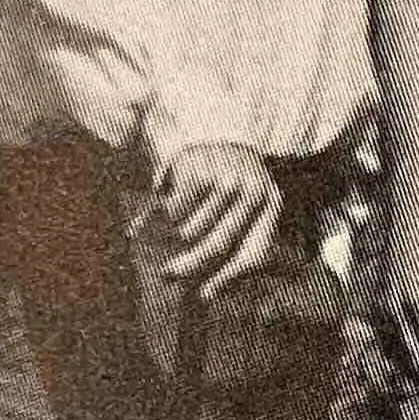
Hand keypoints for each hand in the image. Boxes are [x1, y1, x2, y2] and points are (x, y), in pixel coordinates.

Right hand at [139, 141, 281, 297]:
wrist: (214, 124)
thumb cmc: (228, 175)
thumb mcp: (244, 201)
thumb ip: (236, 239)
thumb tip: (211, 293)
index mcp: (270, 205)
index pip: (252, 252)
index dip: (228, 278)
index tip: (205, 295)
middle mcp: (252, 193)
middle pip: (216, 245)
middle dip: (188, 266)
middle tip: (166, 276)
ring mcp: (225, 180)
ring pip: (191, 230)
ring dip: (171, 236)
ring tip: (163, 230)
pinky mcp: (199, 171)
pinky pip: (174, 212)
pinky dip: (158, 217)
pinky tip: (148, 217)